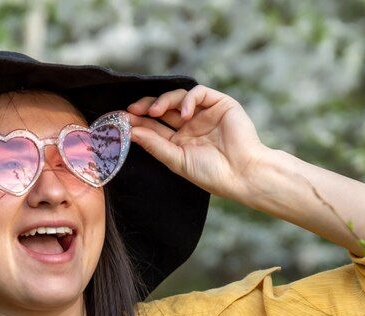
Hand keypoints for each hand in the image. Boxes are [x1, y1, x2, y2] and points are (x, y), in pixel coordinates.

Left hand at [127, 85, 269, 203]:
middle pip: (163, 108)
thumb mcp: (178, 160)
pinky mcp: (220, 103)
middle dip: (146, 106)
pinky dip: (188, 99)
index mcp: (180, 140)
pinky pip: (199, 93)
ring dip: (163, 101)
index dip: (139, 121)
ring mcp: (205, 113)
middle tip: (132, 110)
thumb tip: (132, 132)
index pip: (155, 126)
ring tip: (154, 112)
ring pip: (178, 97)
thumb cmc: (212, 174)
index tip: (122, 120)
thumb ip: (155, 145)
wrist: (242, 174)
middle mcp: (191, 125)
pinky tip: (184, 113)